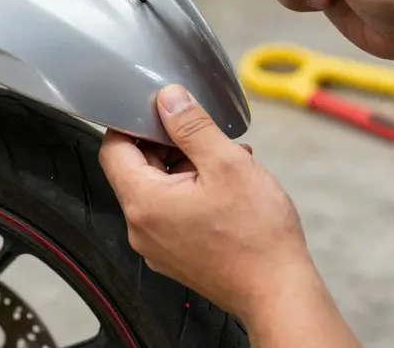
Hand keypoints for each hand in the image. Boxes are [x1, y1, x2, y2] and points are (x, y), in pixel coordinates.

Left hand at [99, 84, 309, 321]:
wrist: (280, 294)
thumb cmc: (256, 234)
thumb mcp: (226, 163)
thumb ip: (192, 126)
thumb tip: (168, 98)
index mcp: (143, 202)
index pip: (113, 149)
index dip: (132, 123)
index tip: (159, 110)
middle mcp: (140, 227)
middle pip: (136, 168)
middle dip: (168, 143)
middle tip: (204, 135)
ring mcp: (157, 245)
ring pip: (158, 187)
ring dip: (186, 165)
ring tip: (225, 158)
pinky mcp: (175, 255)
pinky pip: (171, 210)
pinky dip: (192, 190)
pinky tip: (226, 184)